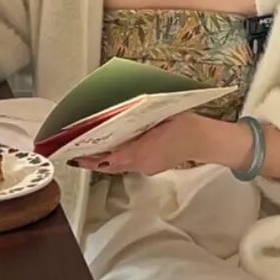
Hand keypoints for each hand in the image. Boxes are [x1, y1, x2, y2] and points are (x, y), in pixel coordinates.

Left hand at [76, 112, 211, 176]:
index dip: (91, 159)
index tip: (75, 155)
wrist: (204, 140)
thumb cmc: (184, 125)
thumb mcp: (159, 115)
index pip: (109, 159)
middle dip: (92, 160)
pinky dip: (117, 158)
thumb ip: (138, 117)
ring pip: (119, 166)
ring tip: (88, 150)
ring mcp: (147, 168)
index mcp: (141, 152)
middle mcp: (141, 164)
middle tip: (75, 152)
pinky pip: (129, 164)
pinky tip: (113, 149)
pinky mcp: (151, 167)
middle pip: (110, 165)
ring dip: (104, 159)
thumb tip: (117, 112)